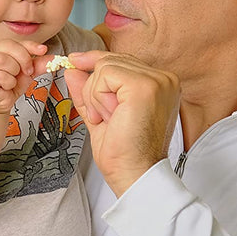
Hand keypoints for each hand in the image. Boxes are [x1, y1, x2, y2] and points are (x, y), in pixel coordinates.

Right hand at [0, 41, 45, 113]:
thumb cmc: (9, 85)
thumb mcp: (28, 73)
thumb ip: (39, 64)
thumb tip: (55, 59)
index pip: (16, 41)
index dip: (31, 45)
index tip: (43, 50)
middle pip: (10, 47)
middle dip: (23, 60)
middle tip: (27, 72)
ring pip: (4, 60)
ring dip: (14, 72)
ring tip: (12, 80)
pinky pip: (1, 76)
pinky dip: (8, 83)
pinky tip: (5, 87)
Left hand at [63, 50, 180, 194]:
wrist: (134, 174)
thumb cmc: (124, 154)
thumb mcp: (100, 114)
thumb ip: (88, 90)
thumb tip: (73, 69)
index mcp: (159, 86)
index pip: (122, 61)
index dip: (95, 63)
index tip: (75, 62)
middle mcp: (163, 79)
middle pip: (111, 60)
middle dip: (95, 90)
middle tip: (104, 117)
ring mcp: (157, 81)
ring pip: (105, 67)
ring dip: (96, 97)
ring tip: (110, 119)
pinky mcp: (144, 86)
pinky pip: (105, 74)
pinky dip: (98, 97)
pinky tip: (110, 116)